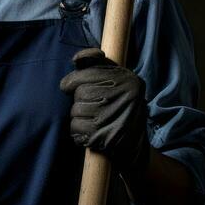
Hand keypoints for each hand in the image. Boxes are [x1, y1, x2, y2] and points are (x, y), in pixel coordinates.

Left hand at [59, 47, 150, 176]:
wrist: (136, 145)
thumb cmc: (120, 105)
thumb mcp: (116, 79)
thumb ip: (95, 63)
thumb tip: (76, 59)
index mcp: (126, 80)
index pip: (85, 75)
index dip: (71, 81)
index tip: (68, 87)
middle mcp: (123, 97)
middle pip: (80, 94)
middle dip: (79, 101)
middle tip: (91, 107)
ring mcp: (113, 117)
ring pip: (76, 112)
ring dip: (78, 118)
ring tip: (93, 120)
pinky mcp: (104, 137)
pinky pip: (76, 130)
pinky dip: (78, 132)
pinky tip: (91, 132)